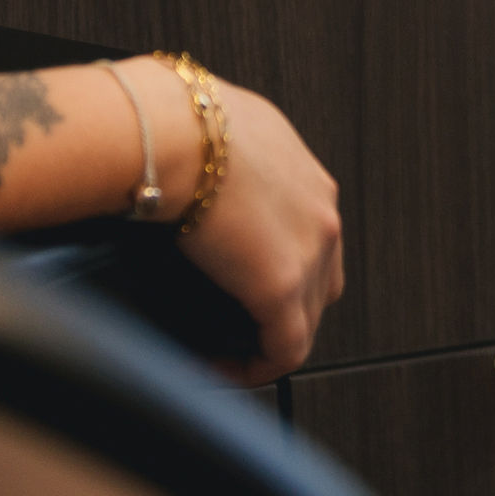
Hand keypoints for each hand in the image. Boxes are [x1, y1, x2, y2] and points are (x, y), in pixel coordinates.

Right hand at [175, 75, 343, 380]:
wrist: (173, 132)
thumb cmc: (180, 124)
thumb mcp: (224, 135)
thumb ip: (231, 164)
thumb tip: (198, 174)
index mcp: (309, 181)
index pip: (313, 242)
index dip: (283, 275)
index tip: (243, 292)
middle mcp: (321, 217)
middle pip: (318, 285)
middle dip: (279, 314)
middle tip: (234, 330)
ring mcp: (310, 252)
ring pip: (304, 320)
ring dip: (267, 342)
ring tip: (225, 356)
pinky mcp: (282, 285)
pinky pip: (284, 349)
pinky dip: (257, 369)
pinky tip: (222, 371)